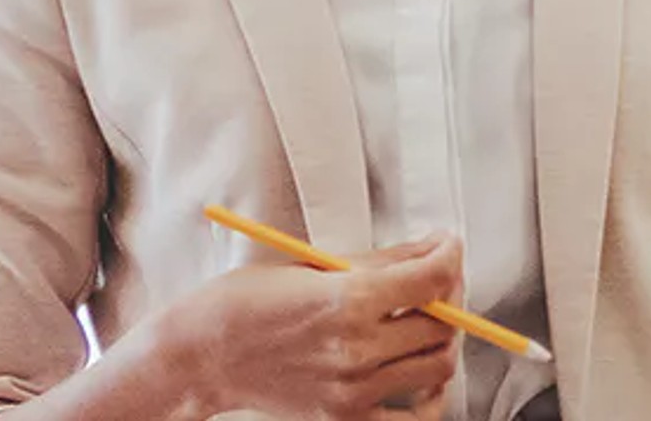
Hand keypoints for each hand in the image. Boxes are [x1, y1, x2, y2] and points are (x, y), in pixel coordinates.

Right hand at [158, 233, 465, 419]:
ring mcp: (353, 390)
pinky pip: (414, 418)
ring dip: (440, 342)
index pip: (431, 278)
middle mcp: (355, 349)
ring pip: (438, 367)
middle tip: (433, 283)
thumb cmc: (241, 304)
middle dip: (448, 296)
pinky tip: (415, 376)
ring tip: (421, 325)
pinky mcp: (346, 418)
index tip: (447, 247)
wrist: (200, 356)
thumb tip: (429, 251)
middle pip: (442, 324)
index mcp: (346, 300)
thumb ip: (378, 262)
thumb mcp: (309, 266)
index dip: (450, 255)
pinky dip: (426, 397)